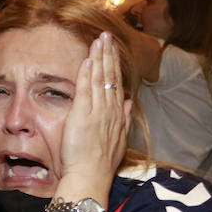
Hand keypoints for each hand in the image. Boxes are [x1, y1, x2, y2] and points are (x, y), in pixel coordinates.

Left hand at [58, 33, 130, 185]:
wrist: (91, 176)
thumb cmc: (101, 163)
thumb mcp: (119, 140)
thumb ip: (123, 119)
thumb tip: (128, 102)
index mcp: (117, 115)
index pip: (116, 84)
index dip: (114, 65)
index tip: (112, 49)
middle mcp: (110, 110)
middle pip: (110, 77)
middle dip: (109, 54)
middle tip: (106, 36)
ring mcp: (98, 112)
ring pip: (100, 79)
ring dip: (100, 58)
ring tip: (99, 40)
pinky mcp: (84, 115)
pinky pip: (86, 90)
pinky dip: (88, 74)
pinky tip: (89, 59)